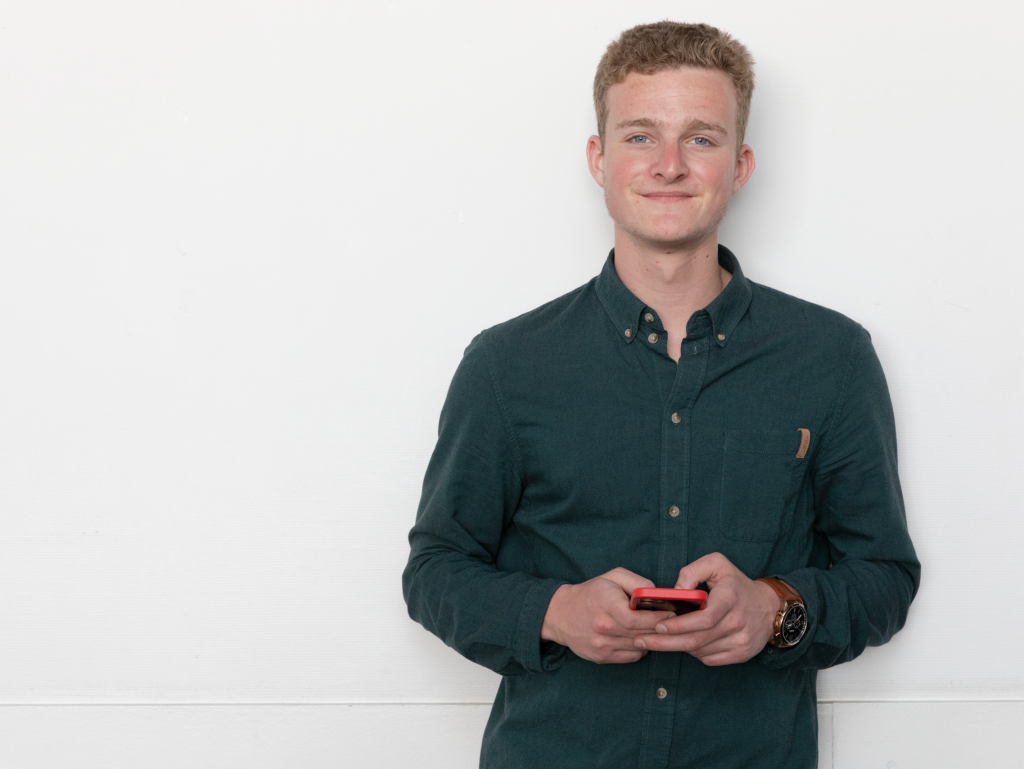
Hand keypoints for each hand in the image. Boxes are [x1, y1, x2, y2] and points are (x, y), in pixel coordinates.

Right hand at [540, 567, 675, 663]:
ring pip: (638, 647)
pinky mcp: (601, 657)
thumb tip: (658, 593)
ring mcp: (601, 646)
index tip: (672, 613)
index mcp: (605, 606)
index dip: (658, 618)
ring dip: (652, 640)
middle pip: (641, 634)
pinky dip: (640, 648)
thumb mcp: (612, 577)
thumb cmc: (590, 593)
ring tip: (659, 630)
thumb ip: (637, 582)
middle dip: (661, 629)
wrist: (560, 614)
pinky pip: (631, 657)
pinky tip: (640, 638)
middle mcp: (603, 628)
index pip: (637, 619)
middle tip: (674, 623)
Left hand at [632, 552, 780, 665]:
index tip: (658, 626)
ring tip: (658, 641)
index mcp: (730, 598)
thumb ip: (692, 572)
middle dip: (665, 642)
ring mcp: (741, 641)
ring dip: (677, 647)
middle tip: (641, 641)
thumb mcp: (716, 564)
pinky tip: (684, 643)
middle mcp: (738, 622)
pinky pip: (709, 659)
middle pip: (696, 639)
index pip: (703, 618)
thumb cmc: (736, 584)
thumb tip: (675, 592)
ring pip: (700, 651)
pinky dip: (694, 653)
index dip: (679, 625)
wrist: (769, 608)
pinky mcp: (742, 654)